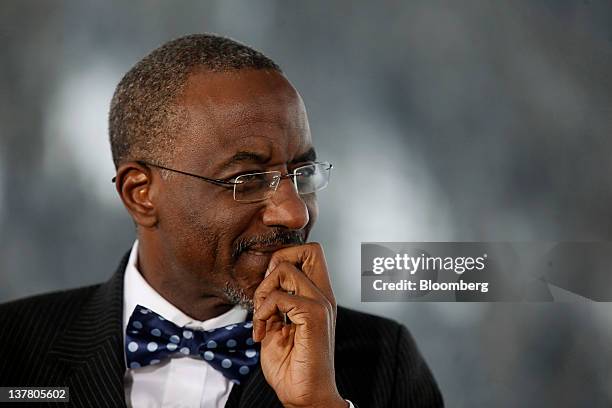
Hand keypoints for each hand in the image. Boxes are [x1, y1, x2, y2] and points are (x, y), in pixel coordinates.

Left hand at [253, 243, 345, 407]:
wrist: (305, 398)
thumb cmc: (291, 367)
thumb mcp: (277, 328)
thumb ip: (274, 303)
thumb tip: (263, 284)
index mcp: (318, 297)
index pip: (309, 254)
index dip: (284, 259)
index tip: (269, 289)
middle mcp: (323, 296)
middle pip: (308, 249)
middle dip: (278, 261)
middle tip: (266, 293)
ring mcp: (321, 304)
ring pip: (286, 268)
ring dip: (263, 290)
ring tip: (261, 317)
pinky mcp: (314, 317)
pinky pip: (279, 297)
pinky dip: (262, 312)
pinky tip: (262, 333)